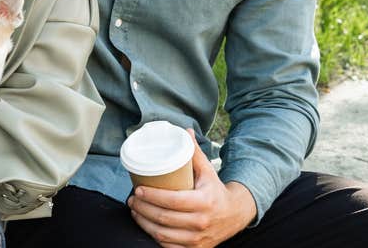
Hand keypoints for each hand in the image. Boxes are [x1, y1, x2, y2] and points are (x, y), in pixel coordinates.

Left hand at [127, 130, 256, 247]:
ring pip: (163, 235)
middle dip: (143, 209)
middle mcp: (201, 223)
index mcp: (205, 202)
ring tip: (135, 211)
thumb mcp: (207, 171)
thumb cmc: (215, 190)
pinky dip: (153, 237)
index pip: (173, 201)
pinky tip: (146, 226)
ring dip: (144, 223)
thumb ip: (194, 153)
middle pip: (164, 218)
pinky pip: (168, 247)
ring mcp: (198, 239)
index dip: (152, 196)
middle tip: (132, 199)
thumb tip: (184, 131)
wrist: (235, 215)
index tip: (138, 189)